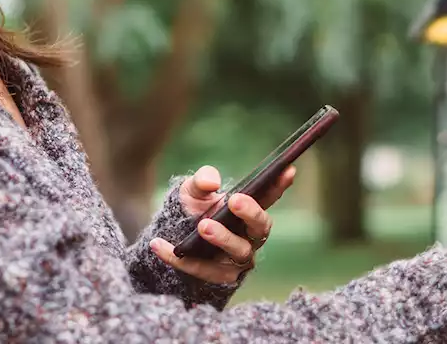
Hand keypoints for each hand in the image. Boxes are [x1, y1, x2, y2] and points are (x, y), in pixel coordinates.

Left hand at [150, 164, 295, 283]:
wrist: (174, 240)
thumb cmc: (194, 210)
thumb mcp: (193, 191)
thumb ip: (201, 181)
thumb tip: (211, 181)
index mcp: (248, 212)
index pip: (268, 197)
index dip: (279, 185)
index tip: (287, 169)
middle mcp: (249, 237)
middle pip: (261, 228)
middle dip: (251, 214)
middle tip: (235, 200)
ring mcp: (237, 259)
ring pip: (238, 252)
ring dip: (222, 238)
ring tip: (202, 226)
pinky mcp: (218, 277)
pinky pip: (202, 269)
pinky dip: (181, 259)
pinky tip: (159, 245)